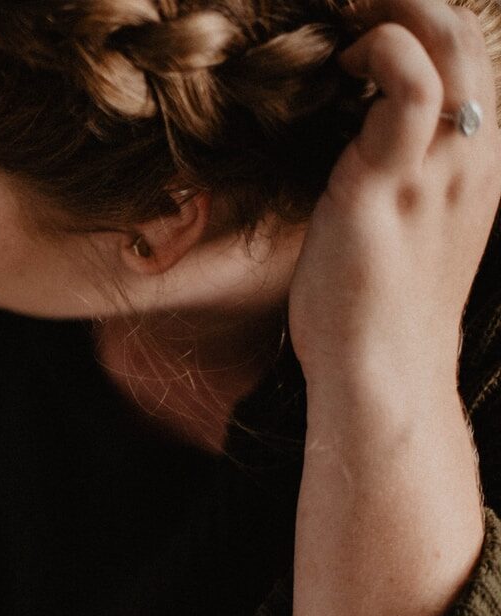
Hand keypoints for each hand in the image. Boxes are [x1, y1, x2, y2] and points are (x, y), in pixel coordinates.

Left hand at [286, 0, 500, 391]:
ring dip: (392, 9)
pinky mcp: (391, 182)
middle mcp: (473, 157)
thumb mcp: (402, 229)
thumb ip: (395, 177)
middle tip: (350, 2)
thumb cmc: (375, 310)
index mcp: (478, 165)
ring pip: (447, 42)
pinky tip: (341, 64)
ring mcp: (439, 167)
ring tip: (343, 17)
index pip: (471, 62)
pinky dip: (378, 52)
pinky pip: (409, 85)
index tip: (366, 22)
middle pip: (468, 35)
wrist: (380, 374)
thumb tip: (355, 142)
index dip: (424, 23)